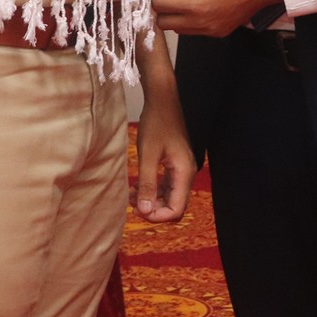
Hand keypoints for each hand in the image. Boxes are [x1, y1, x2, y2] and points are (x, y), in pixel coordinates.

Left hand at [133, 94, 194, 222]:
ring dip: (151, 200)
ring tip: (130, 195)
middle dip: (153, 209)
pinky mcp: (174, 164)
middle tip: (132, 203)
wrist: (162, 100)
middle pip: (174, 206)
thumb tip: (144, 210)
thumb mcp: (148, 155)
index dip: (157, 216)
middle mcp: (187, 174)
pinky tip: (136, 186)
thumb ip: (147, 184)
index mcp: (184, 173)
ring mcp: (181, 169)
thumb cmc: (156, 123)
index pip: (176, 209)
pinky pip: (166, 186)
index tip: (138, 211)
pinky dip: (152, 190)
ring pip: (169, 197)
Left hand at [151, 0, 282, 37]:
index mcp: (193, 5)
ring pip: (178, 29)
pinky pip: (194, 31)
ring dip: (175, 15)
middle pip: (164, 23)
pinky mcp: (218, 33)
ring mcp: (209, 30)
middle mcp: (199, 23)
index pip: (159, 6)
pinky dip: (190, 20)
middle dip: (163, 7)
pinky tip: (200, 4)